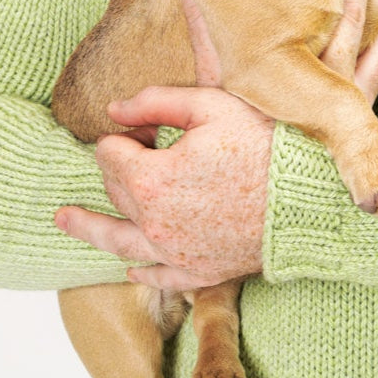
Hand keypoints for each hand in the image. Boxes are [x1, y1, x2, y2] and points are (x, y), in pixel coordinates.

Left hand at [54, 0, 377, 288]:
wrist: (312, 196)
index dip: (126, 133)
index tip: (147, 126)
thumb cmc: (266, 142)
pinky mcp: (202, 271)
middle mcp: (155, 224)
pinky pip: (161, 277)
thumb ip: (154, 101)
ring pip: (120, 241)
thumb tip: (112, 109)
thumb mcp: (210, 104)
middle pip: (115, 192)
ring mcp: (177, 254)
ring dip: (91, 228)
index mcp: (151, 180)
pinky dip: (142, 270)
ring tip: (65, 220)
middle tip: (139, 146)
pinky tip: (131, 266)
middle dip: (119, 167)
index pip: (110, 152)